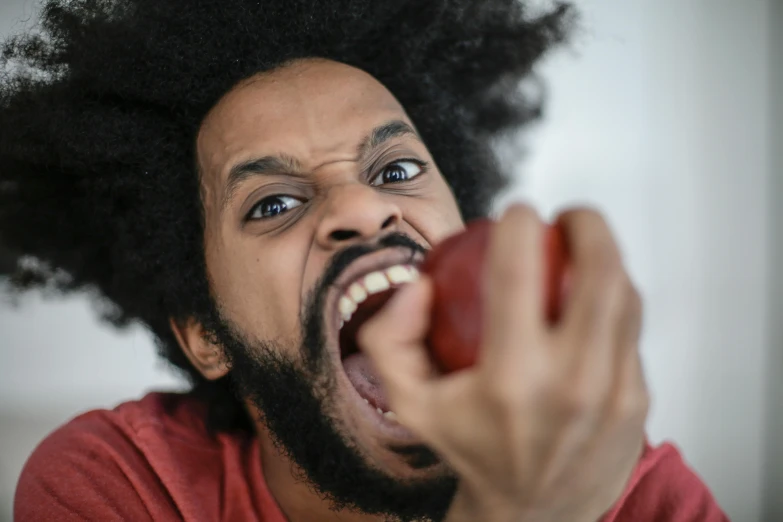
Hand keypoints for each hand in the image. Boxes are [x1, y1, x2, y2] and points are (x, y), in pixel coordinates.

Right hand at [359, 205, 648, 521]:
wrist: (532, 511)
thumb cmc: (471, 448)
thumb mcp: (410, 401)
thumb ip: (389, 338)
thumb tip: (419, 286)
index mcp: (510, 379)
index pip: (519, 270)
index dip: (519, 222)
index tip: (514, 213)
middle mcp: (571, 383)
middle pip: (599, 269)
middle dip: (586, 224)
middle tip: (566, 218)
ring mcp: (613, 392)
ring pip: (624, 294)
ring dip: (605, 257)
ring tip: (580, 250)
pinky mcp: (637, 400)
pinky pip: (630, 329)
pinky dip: (612, 300)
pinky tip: (589, 300)